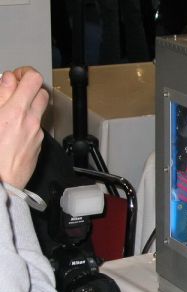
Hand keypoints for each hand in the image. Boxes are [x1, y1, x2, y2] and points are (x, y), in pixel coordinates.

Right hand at [0, 68, 48, 188]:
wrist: (0, 183)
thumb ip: (1, 96)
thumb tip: (8, 80)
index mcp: (15, 111)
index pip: (33, 79)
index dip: (24, 73)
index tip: (14, 76)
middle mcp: (31, 121)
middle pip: (41, 92)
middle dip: (29, 88)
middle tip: (12, 91)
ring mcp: (37, 134)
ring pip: (40, 110)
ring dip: (29, 105)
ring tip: (11, 110)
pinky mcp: (38, 146)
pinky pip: (37, 127)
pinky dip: (28, 122)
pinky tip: (12, 129)